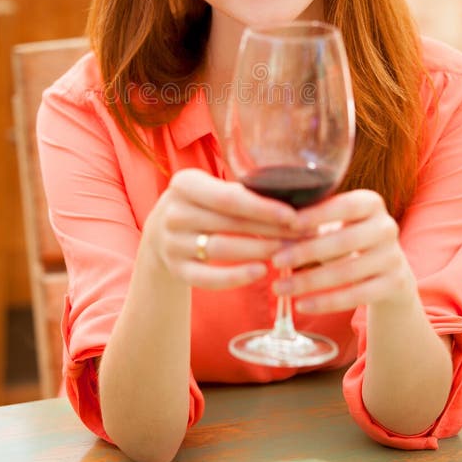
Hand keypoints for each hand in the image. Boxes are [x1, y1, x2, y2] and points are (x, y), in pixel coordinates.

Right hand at [143, 168, 298, 289]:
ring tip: (287, 251)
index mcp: (185, 183)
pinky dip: (236, 277)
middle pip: (230, 222)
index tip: (294, 215)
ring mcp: (172, 242)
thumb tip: (295, 197)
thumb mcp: (209, 191)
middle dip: (270, 229)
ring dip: (259, 250)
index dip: (263, 207)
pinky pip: (208, 278)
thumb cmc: (201, 208)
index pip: (228, 197)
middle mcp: (174, 212)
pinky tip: (261, 272)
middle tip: (302, 234)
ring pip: (222, 248)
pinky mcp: (176, 269)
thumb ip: (240, 192)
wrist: (159, 237)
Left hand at [271, 189, 416, 312]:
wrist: (388, 269)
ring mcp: (393, 257)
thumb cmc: (347, 238)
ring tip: (279, 288)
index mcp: (371, 203)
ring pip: (347, 272)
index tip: (289, 223)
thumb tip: (274, 223)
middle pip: (344, 241)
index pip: (345, 205)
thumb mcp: (336, 223)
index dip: (318, 214)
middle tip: (275, 261)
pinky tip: (301, 305)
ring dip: (309, 281)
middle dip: (306, 252)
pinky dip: (326, 302)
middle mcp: (387, 227)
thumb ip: (312, 220)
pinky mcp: (394, 284)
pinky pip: (356, 296)